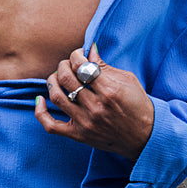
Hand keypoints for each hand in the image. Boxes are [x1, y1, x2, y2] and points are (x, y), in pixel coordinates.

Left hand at [36, 42, 154, 160]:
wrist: (146, 137)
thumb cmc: (138, 106)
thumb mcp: (128, 80)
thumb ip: (105, 66)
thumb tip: (88, 50)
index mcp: (110, 90)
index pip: (82, 65)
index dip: (76, 55)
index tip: (79, 55)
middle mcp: (96, 107)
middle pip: (66, 78)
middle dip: (64, 65)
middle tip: (69, 64)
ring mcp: (86, 123)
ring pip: (57, 96)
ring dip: (52, 81)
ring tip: (58, 77)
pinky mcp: (79, 135)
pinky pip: (51, 126)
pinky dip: (40, 112)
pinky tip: (40, 99)